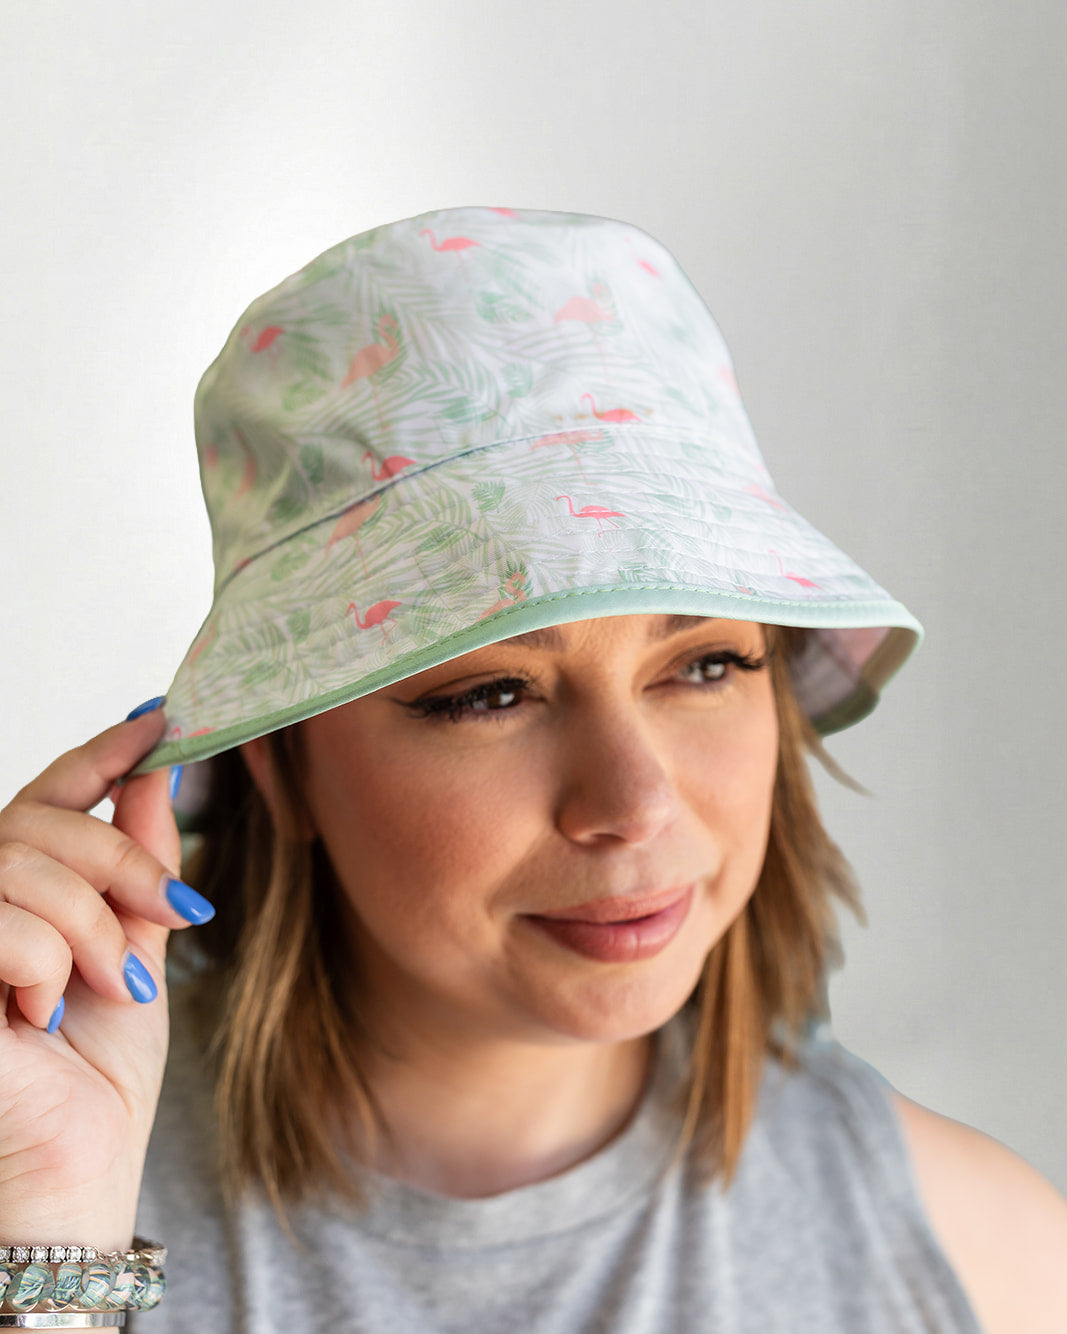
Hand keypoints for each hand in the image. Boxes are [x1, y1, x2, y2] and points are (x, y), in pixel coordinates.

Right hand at [0, 704, 212, 1249]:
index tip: (159, 721)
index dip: (102, 752)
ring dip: (90, 930)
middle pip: (45, 823)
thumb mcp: (139, 942)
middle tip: (173, 917)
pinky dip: (43, 967)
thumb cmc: (100, 1068)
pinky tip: (38, 1017)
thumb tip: (162, 772)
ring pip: (23, 865)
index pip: (52, 793)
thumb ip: (142, 860)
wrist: (77, 1163)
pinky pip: (3, 925)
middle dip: (125, 864)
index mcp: (24, 887)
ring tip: (108, 989)